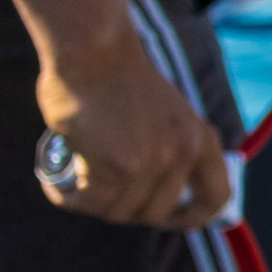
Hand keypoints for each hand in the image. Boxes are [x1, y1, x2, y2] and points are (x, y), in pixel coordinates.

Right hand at [34, 30, 231, 229]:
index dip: (195, 217)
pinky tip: (56, 186)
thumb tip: (165, 198)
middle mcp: (182, 154)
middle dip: (125, 211)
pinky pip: (88, 203)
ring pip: (119, 211)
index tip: (172, 221)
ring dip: (92, 204)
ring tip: (74, 185)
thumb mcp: (167, 115)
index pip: (216, 196)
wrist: (96, 51)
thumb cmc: (121, 80)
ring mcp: (152, 162)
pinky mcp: (116, 167)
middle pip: (156, 212)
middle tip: (101, 195)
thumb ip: (170, 149)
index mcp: (201, 139)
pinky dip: (67, 199)